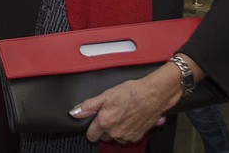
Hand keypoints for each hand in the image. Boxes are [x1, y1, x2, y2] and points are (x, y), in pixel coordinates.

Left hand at [69, 63, 183, 143]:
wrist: (153, 95)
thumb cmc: (132, 93)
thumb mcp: (105, 95)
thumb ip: (88, 106)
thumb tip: (75, 112)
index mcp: (105, 122)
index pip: (91, 135)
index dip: (91, 129)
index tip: (93, 124)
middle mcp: (115, 132)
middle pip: (103, 136)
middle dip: (104, 127)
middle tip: (110, 114)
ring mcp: (127, 136)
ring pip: (116, 137)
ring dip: (116, 129)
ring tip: (121, 115)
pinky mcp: (137, 136)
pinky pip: (127, 137)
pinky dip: (127, 130)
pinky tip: (130, 118)